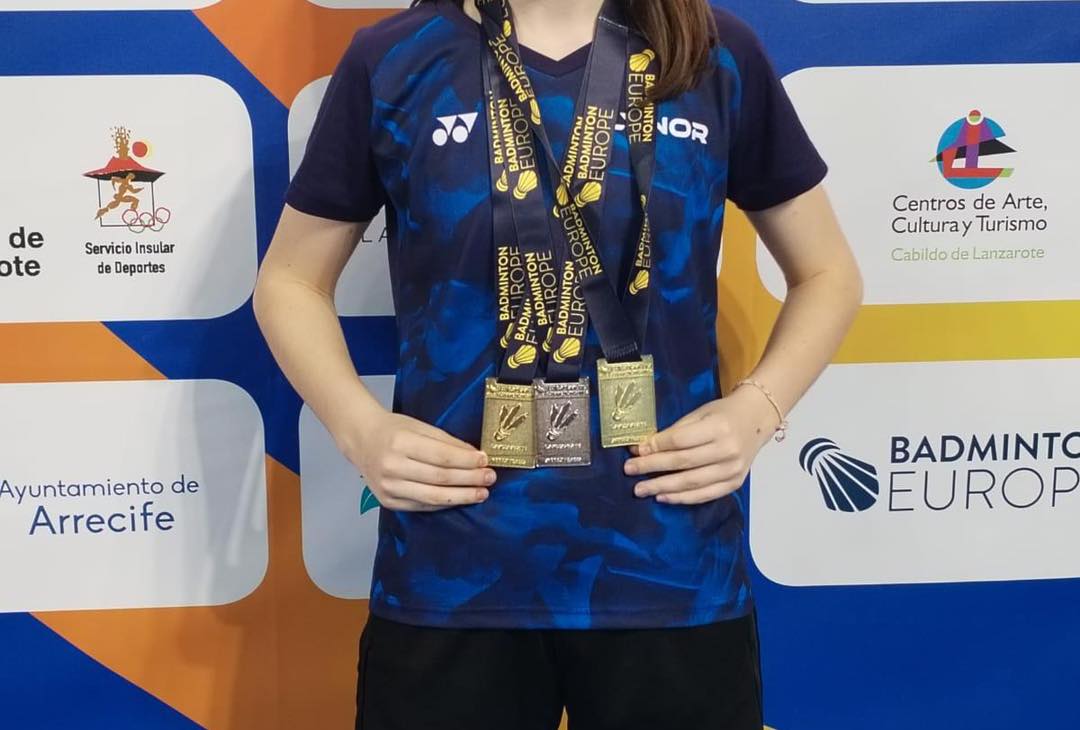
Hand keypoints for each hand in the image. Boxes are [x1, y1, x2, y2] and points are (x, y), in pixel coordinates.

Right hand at [335, 405, 496, 511]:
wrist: (360, 439)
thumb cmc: (393, 429)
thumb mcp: (420, 427)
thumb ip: (447, 442)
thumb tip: (476, 456)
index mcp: (400, 442)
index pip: (441, 457)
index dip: (466, 461)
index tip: (485, 460)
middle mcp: (392, 466)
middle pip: (440, 478)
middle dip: (469, 480)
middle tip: (489, 478)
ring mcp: (388, 487)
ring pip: (432, 497)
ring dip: (461, 496)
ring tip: (481, 493)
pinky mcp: (388, 501)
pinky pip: (422, 506)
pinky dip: (443, 504)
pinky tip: (459, 499)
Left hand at [623, 386, 778, 504]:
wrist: (756, 419)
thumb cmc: (724, 414)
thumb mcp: (699, 414)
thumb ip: (675, 432)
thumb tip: (643, 447)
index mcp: (718, 427)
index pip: (680, 441)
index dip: (656, 447)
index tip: (635, 451)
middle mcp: (728, 450)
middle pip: (682, 463)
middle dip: (652, 468)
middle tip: (630, 471)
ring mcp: (733, 469)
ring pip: (691, 483)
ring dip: (663, 487)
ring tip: (641, 489)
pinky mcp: (735, 483)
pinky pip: (705, 495)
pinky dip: (682, 498)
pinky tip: (664, 497)